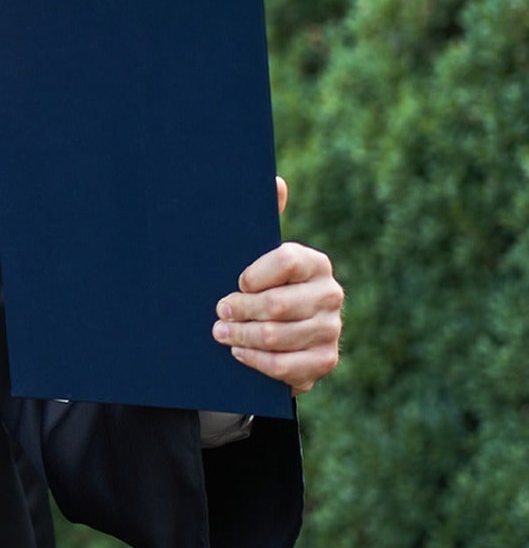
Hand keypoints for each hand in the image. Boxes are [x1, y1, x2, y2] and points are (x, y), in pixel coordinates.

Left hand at [212, 177, 342, 394]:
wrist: (279, 336)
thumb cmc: (261, 287)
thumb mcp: (257, 255)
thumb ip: (265, 219)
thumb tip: (275, 181)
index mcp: (315, 263)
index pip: (285, 260)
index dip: (254, 274)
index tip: (235, 282)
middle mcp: (330, 294)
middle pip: (277, 304)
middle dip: (239, 310)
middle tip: (218, 312)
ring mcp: (330, 330)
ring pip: (277, 336)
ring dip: (241, 336)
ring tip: (220, 333)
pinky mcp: (324, 361)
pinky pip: (285, 366)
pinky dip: (256, 361)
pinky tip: (239, 353)